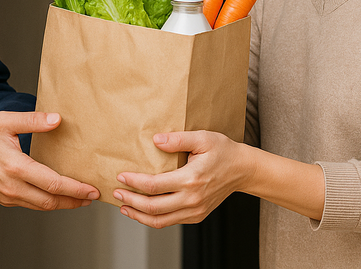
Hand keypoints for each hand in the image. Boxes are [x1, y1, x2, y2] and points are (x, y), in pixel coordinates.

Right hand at [0, 111, 99, 209]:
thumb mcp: (4, 121)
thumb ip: (32, 121)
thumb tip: (57, 120)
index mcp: (15, 167)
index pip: (52, 183)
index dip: (75, 188)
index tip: (91, 189)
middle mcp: (12, 186)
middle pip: (51, 201)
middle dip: (75, 201)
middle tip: (92, 197)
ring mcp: (7, 196)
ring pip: (41, 206)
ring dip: (62, 204)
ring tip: (79, 199)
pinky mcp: (3, 199)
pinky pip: (30, 205)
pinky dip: (46, 202)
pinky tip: (54, 195)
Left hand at [113, 130, 244, 227]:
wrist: (243, 170)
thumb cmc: (223, 151)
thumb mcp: (202, 138)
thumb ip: (178, 139)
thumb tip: (155, 140)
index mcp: (191, 179)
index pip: (154, 186)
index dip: (134, 182)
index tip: (121, 177)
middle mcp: (192, 199)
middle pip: (153, 207)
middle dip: (131, 201)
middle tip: (116, 193)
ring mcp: (195, 210)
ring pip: (160, 221)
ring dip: (139, 215)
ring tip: (124, 206)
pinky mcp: (197, 216)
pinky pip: (170, 222)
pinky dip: (153, 219)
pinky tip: (142, 210)